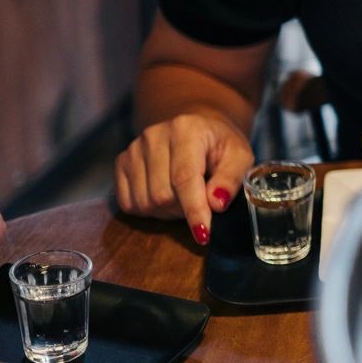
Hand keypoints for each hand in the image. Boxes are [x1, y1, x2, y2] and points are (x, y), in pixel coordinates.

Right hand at [113, 112, 253, 245]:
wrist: (199, 128)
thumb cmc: (220, 145)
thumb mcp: (240, 156)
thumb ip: (231, 178)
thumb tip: (216, 203)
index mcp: (185, 129)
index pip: (184, 178)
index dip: (194, 209)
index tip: (203, 234)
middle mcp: (153, 136)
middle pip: (162, 195)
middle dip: (184, 210)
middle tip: (201, 202)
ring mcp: (133, 149)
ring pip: (145, 203)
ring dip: (168, 211)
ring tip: (185, 195)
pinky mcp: (121, 163)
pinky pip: (129, 204)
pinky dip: (149, 210)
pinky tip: (166, 195)